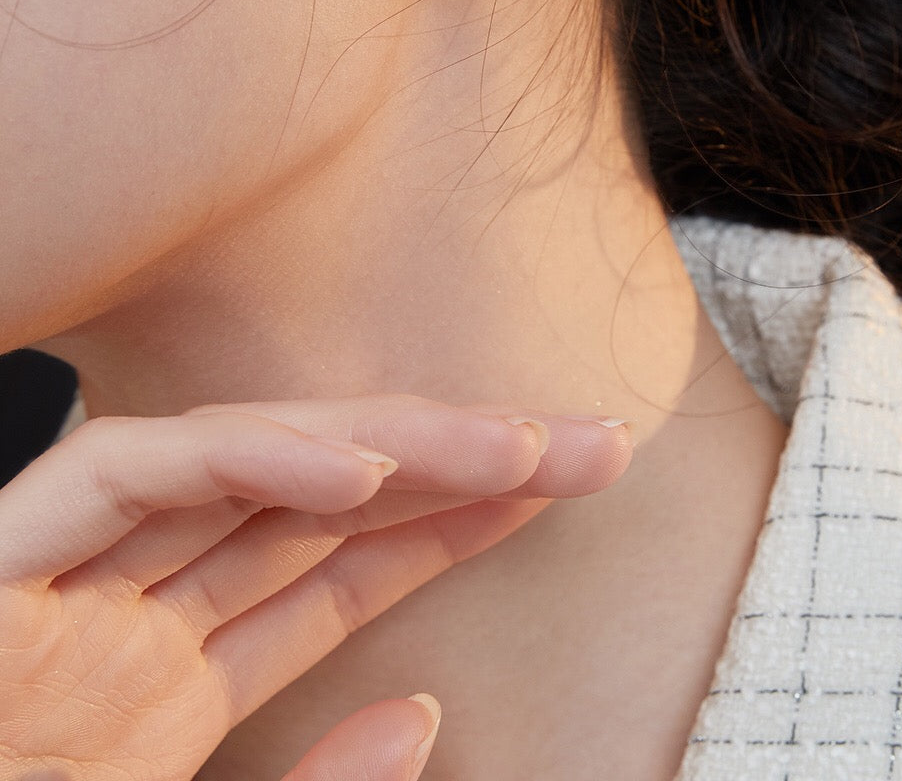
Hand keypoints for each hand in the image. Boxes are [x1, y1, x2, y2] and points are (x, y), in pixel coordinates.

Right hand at [0, 395, 632, 780]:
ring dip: (383, 446)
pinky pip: (128, 472)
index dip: (447, 526)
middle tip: (588, 444)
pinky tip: (356, 470)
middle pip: (308, 506)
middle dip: (450, 464)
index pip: (333, 575)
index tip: (558, 491)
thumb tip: (424, 711)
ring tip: (515, 452)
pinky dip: (242, 457)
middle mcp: (119, 623)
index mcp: (160, 695)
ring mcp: (60, 587)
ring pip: (244, 467)